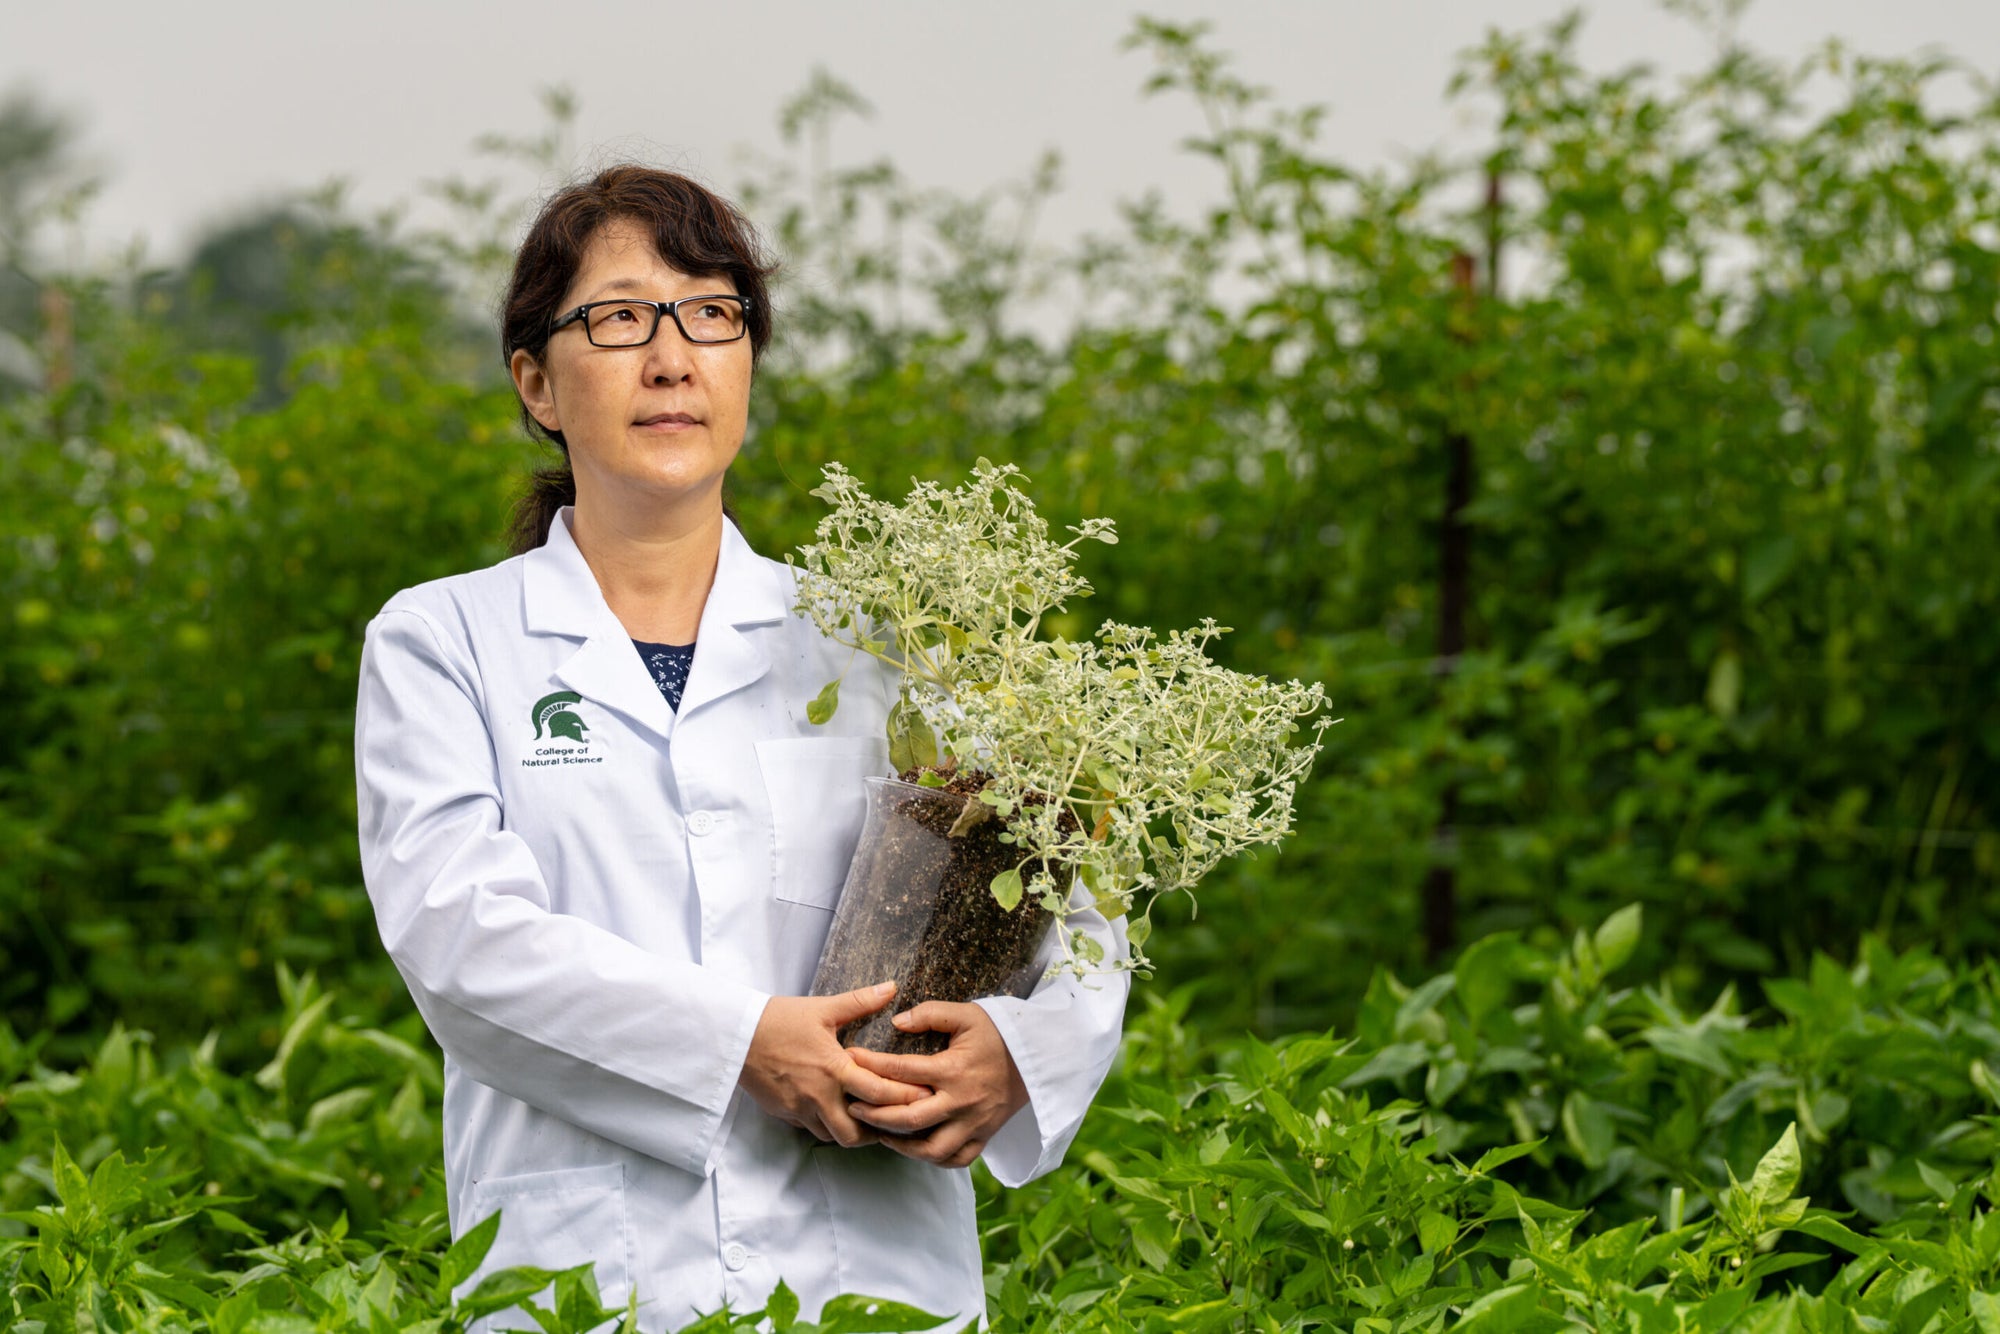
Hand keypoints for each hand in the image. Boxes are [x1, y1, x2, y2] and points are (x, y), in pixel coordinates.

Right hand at [738, 982, 929, 1146]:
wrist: (736, 1035)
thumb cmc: (779, 1018)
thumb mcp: (823, 1008)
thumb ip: (860, 1002)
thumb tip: (890, 987)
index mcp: (834, 1068)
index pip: (877, 1092)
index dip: (904, 1099)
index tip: (923, 1099)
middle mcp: (818, 1095)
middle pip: (857, 1132)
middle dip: (878, 1130)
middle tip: (895, 1120)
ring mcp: (799, 1108)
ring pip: (833, 1136)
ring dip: (852, 1131)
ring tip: (867, 1120)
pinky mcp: (784, 1113)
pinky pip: (810, 1129)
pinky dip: (826, 1126)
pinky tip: (835, 1112)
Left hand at [844, 1002, 1029, 1168]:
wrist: (1037, 1057)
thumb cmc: (999, 1033)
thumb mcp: (967, 1014)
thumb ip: (931, 1014)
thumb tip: (897, 1022)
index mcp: (953, 1069)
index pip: (902, 1070)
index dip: (871, 1065)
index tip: (849, 1059)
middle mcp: (961, 1101)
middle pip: (909, 1118)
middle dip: (875, 1115)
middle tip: (852, 1106)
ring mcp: (973, 1124)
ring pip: (931, 1149)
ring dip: (901, 1146)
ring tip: (880, 1133)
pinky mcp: (984, 1136)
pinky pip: (956, 1160)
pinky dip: (933, 1159)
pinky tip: (914, 1148)